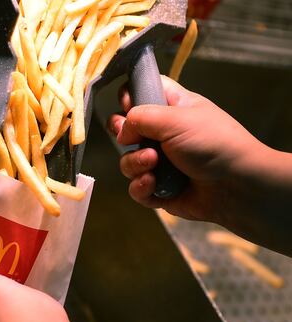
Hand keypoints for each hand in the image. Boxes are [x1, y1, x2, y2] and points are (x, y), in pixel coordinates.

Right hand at [107, 76, 263, 224]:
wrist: (239, 186)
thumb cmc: (214, 143)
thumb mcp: (175, 118)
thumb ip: (139, 117)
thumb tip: (122, 132)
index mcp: (172, 108)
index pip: (142, 92)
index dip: (130, 96)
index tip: (127, 104)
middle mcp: (164, 134)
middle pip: (125, 129)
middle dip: (122, 134)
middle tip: (130, 138)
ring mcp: (160, 163)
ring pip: (128, 161)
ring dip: (135, 163)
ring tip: (153, 164)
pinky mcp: (159, 189)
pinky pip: (136, 188)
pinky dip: (140, 186)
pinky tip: (152, 183)